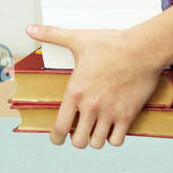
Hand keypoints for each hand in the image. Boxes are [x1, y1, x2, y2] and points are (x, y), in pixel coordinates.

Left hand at [25, 25, 162, 148]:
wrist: (142, 49)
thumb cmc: (111, 44)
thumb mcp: (77, 39)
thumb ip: (51, 35)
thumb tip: (30, 29)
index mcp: (75, 92)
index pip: (59, 128)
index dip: (56, 138)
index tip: (57, 138)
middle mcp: (90, 107)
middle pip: (78, 141)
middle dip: (76, 138)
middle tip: (79, 131)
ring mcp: (110, 113)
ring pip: (97, 143)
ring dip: (95, 138)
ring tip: (95, 129)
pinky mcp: (127, 116)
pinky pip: (117, 141)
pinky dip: (113, 138)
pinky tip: (112, 128)